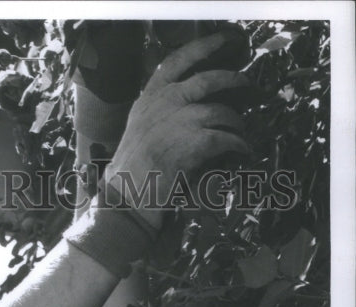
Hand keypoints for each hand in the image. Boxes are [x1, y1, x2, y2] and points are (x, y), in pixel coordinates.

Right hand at [104, 33, 249, 222]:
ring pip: (221, 112)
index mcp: (149, 98)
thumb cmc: (131, 170)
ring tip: (241, 131)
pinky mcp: (192, 144)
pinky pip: (226, 138)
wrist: (127, 198)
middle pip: (208, 79)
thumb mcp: (138, 129)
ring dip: (237, 122)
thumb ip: (158, 110)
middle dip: (234, 80)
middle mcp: (164, 104)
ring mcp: (179, 123)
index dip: (203, 46)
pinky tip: (242, 150)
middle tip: (247, 84)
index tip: (224, 39)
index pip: (177, 61)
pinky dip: (238, 144)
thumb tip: (189, 103)